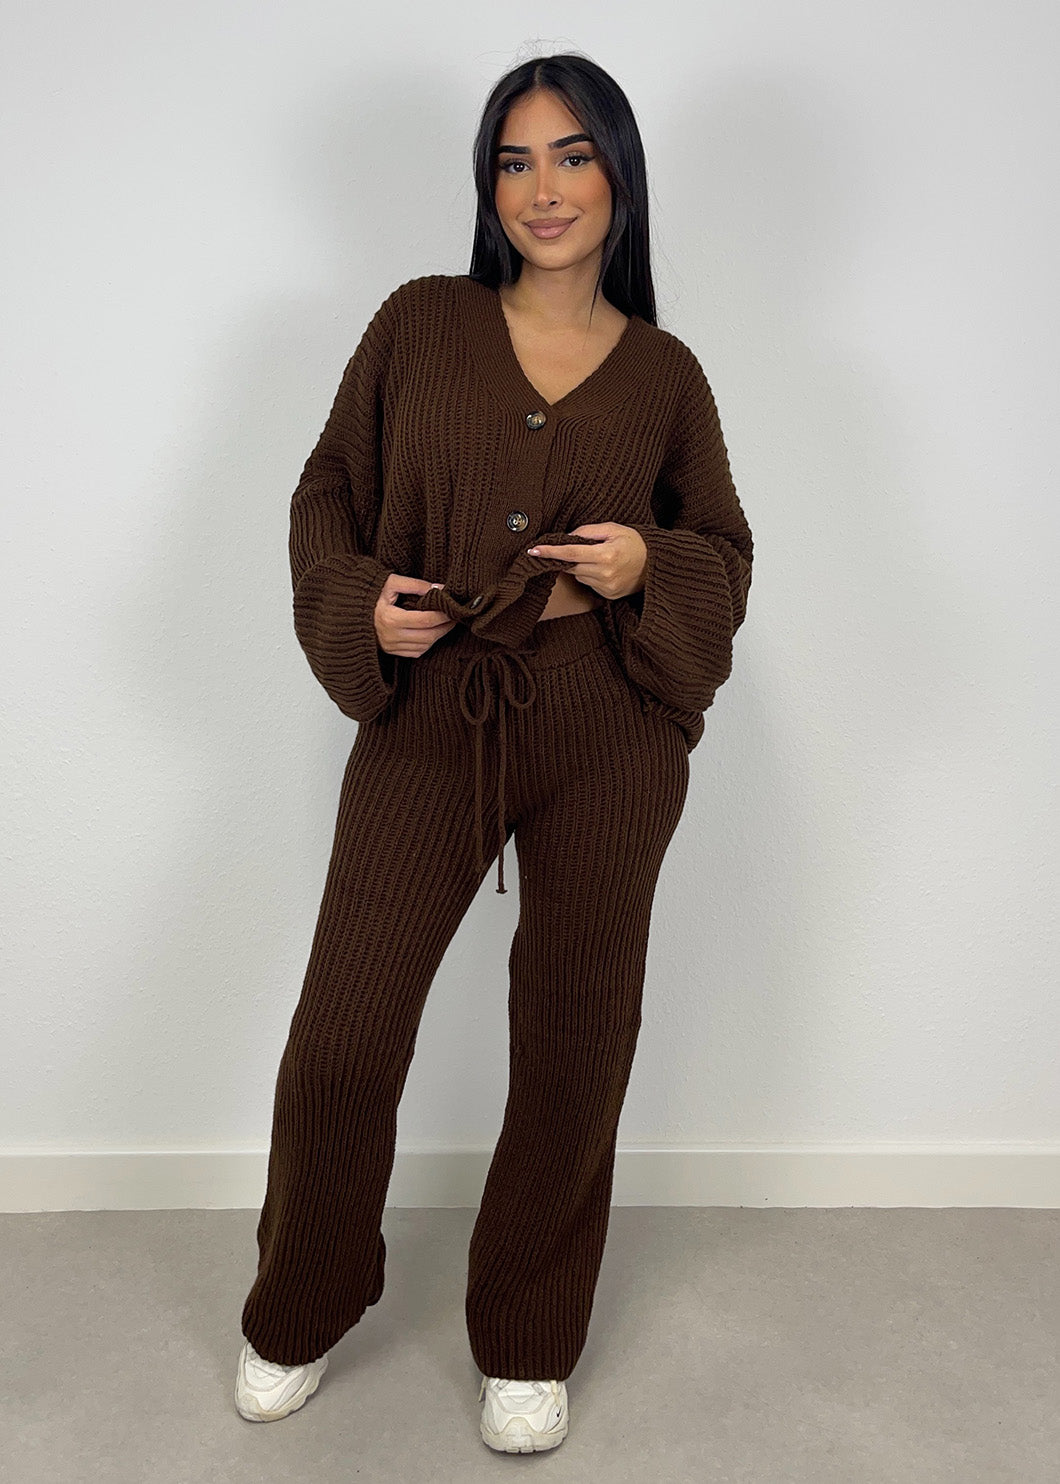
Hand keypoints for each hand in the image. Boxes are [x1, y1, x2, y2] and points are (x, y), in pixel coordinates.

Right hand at [375, 574, 455, 657]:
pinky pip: (416, 652)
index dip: (443, 615)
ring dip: (438, 636)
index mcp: (390, 618)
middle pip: (428, 636)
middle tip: (455, 616)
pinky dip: (428, 644)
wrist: (351, 610)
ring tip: (445, 623)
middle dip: (445, 627)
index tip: (452, 608)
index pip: (426, 620)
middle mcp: (391, 636)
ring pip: (424, 646)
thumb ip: (415, 584)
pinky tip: (431, 632)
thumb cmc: (372, 593)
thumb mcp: (391, 582)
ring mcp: (391, 646)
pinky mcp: (391, 651)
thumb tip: (439, 589)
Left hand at [525, 523, 647, 599]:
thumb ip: (588, 531)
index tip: (533, 550)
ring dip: (581, 566)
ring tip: (599, 558)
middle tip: (575, 549)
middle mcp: (605, 574)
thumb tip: (567, 535)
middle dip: (567, 557)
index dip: (551, 552)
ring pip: (579, 575)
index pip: (570, 553)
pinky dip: (590, 575)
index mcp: (606, 555)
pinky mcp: (608, 595)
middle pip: (572, 566)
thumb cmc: (635, 543)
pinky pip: (589, 584)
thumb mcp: (613, 529)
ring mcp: (606, 587)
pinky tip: (604, 569)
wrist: (656, 565)